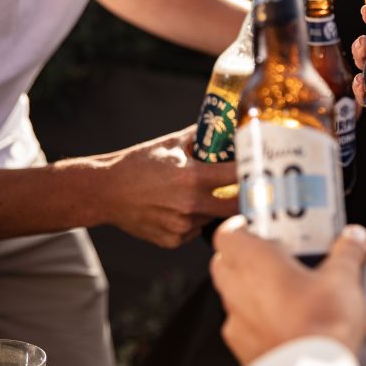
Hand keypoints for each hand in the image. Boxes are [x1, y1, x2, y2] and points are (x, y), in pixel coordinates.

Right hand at [94, 125, 237, 247]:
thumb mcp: (171, 143)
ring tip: (197, 194)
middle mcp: (190, 205)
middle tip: (247, 188)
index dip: (251, 172)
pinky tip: (179, 208)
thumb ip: (201, 137)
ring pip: (213, 217)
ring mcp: (182, 226)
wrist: (105, 191)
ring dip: (213, 206)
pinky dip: (194, 220)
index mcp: (192, 177)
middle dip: (244, 196)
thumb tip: (226, 126)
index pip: (237, 176)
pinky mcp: (173, 240)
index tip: (259, 169)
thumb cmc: (138, 164)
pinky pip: (195, 230)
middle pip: (236, 205)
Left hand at [211, 217, 365, 365]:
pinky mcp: (241, 348)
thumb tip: (354, 236)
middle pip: (222, 263)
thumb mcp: (343, 278)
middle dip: (239, 255)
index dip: (237, 227)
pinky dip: (253, 319)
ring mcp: (236, 321)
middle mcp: (237, 289)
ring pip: (230, 295)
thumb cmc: (322, 322)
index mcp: (255, 261)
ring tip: (276, 290)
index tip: (253, 225)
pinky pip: (240, 325)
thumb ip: (347, 252)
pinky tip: (277, 322)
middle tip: (267, 254)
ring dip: (246, 288)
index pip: (226, 234)